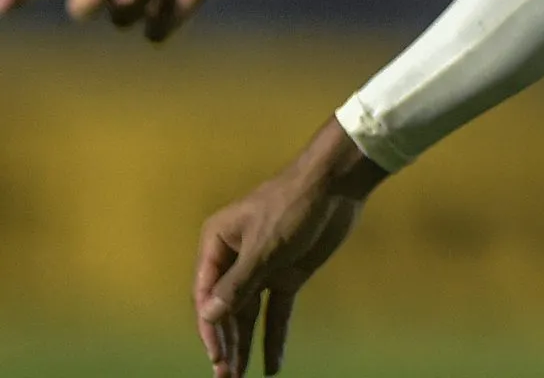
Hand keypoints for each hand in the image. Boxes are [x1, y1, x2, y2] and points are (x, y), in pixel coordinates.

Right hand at [195, 120, 384, 376]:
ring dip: (244, 345)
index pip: (206, 295)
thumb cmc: (294, 205)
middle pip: (226, 309)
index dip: (210, 328)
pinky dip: (274, 336)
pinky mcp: (288, 274)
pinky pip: (277, 311)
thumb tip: (209, 316)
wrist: (337, 183)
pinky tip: (272, 365)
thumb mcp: (265, 246)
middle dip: (226, 343)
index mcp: (217, 244)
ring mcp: (263, 268)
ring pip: (248, 314)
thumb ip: (239, 284)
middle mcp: (235, 258)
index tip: (217, 356)